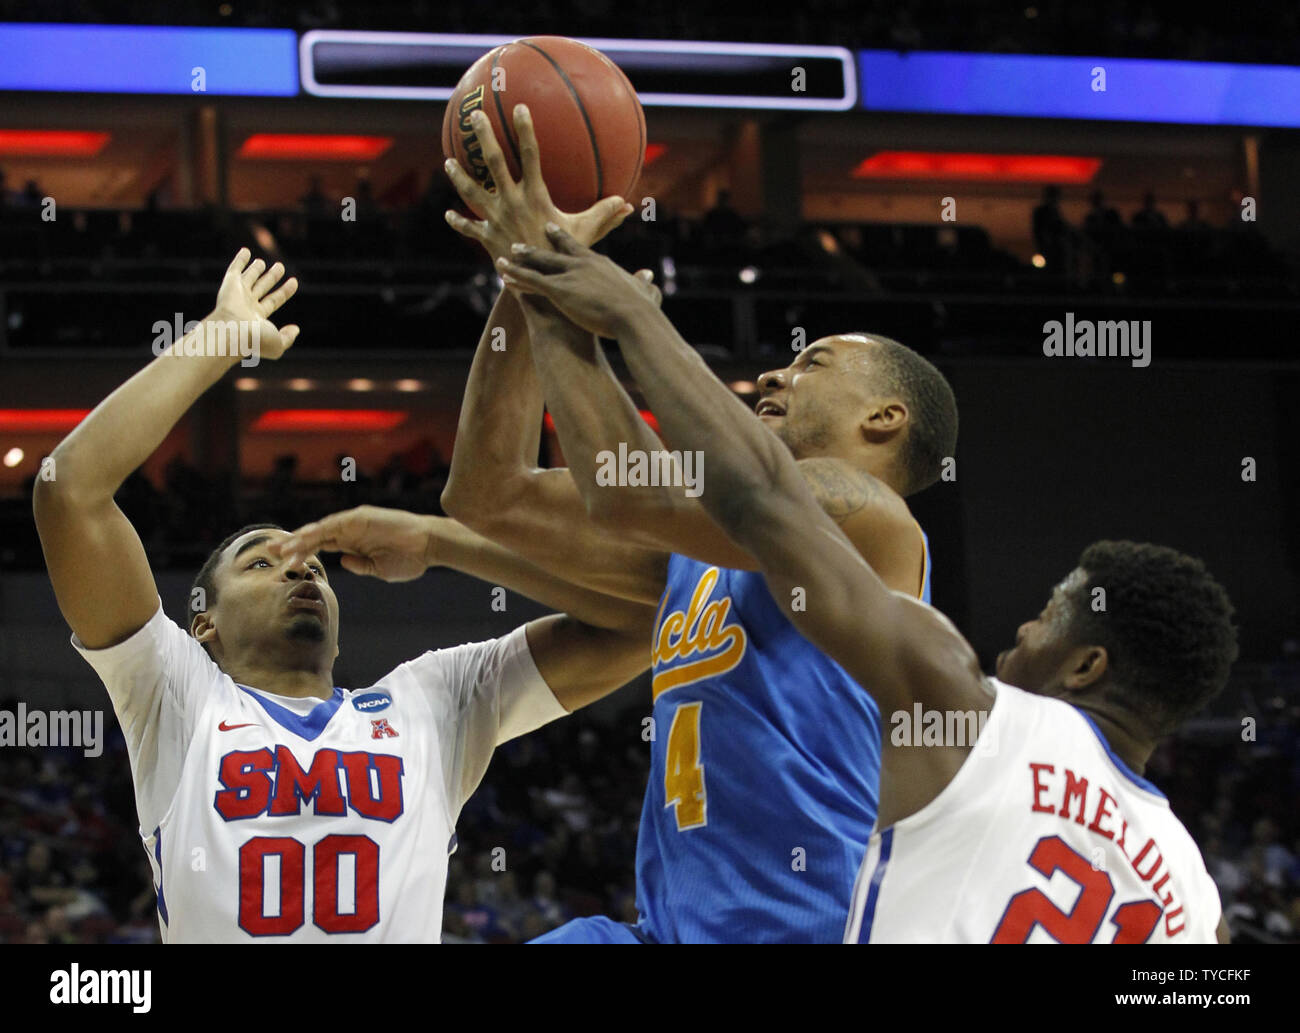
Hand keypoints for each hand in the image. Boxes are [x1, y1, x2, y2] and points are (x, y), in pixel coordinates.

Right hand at [210, 248, 299, 358]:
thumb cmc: (255, 341)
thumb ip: (288, 337)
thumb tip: (295, 329)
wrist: (233, 332)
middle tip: (280, 266)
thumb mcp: (277, 344)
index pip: (274, 300)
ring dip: (256, 269)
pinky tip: (246, 251)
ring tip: (262, 262)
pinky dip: (240, 259)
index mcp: (257, 318)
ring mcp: (238, 294)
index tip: (294, 281)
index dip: (285, 291)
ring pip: (249, 278)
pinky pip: (235, 269)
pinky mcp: (229, 284)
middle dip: (272, 277)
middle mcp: (247, 305)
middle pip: (262, 287)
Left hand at [271, 506, 434, 582]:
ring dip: (300, 540)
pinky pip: (334, 525)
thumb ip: (360, 565)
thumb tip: (342, 561)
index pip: (321, 547)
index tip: (285, 564)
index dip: (303, 553)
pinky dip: (317, 532)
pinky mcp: (360, 518)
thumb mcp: (379, 569)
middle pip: (315, 537)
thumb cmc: (409, 559)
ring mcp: (354, 523)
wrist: (429, 546)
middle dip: (293, 544)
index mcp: (353, 543)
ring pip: (320, 531)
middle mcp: (350, 531)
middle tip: (270, 552)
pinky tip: (302, 541)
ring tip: (281, 550)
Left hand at [443, 104, 632, 263]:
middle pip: (493, 163)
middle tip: (474, 116)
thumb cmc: (564, 258)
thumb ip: (605, 216)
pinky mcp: (487, 238)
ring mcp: (495, 219)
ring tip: (448, 161)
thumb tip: (628, 205)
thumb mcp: (586, 234)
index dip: (525, 130)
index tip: (520, 108)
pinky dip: (459, 222)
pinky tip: (449, 215)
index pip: (530, 155)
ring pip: (472, 192)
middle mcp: (511, 203)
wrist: (539, 288)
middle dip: (484, 137)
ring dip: (459, 176)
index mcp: (535, 196)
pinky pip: (470, 227)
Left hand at [496, 224, 659, 338]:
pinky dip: (517, 277)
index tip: (550, 229)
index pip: (576, 247)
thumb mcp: (644, 291)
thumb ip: (644, 282)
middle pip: (553, 251)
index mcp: (599, 262)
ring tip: (505, 255)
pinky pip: (532, 282)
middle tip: (522, 240)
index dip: (561, 238)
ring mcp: (569, 275)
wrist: (632, 316)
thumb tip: (649, 277)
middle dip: (536, 246)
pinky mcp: (559, 290)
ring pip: (538, 265)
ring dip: (520, 260)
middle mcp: (581, 263)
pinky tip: (503, 274)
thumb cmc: (641, 308)